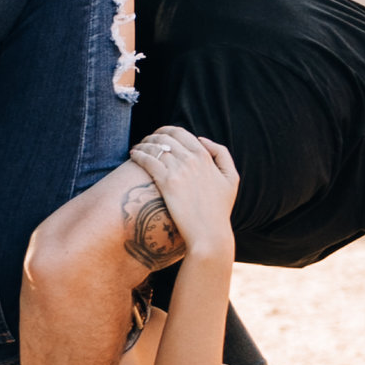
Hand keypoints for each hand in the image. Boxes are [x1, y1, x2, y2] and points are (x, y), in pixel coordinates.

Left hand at [130, 126, 237, 259]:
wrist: (209, 233)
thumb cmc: (220, 209)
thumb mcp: (231, 178)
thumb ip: (221, 154)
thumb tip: (201, 139)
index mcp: (205, 156)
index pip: (181, 132)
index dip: (167, 131)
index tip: (159, 135)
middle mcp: (191, 159)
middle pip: (165, 137)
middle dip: (153, 136)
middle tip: (146, 141)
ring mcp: (178, 170)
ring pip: (155, 147)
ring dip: (144, 144)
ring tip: (137, 148)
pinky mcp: (167, 183)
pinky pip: (148, 161)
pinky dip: (138, 154)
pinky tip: (133, 154)